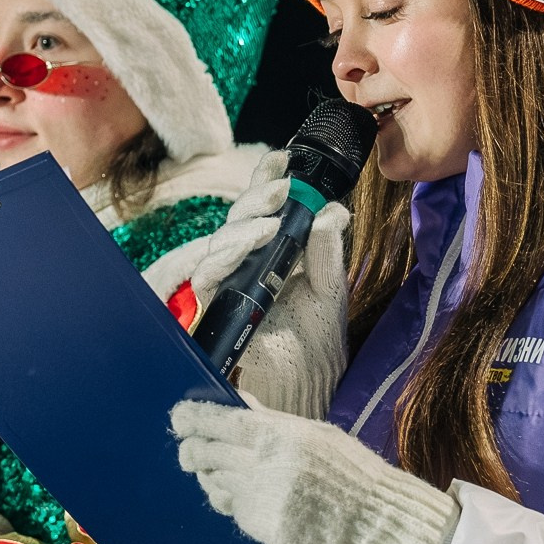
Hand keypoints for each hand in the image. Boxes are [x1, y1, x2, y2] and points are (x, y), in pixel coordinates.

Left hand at [170, 399, 457, 543]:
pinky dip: (237, 502)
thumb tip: (238, 403)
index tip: (179, 417)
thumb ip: (272, 421)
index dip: (192, 419)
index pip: (218, 422)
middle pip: (204, 455)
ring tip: (225, 473)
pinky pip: (235, 511)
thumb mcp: (315, 434)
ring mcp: (258, 502)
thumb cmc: (351, 471)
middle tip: (190, 450)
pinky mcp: (261, 530)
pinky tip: (253, 497)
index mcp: (276, 436)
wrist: (376, 522)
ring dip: (213, 477)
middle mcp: (260, 467)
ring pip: (214, 485)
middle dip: (191, 451)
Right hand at [186, 151, 350, 419]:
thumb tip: (334, 211)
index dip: (265, 182)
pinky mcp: (217, 310)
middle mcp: (245, 265)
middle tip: (281, 187)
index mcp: (271, 253)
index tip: (282, 159)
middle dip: (255, 197)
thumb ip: (327, 251)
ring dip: (243, 227)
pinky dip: (226, 257)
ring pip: (220, 244)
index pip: (261, 209)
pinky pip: (209, 277)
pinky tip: (249, 244)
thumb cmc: (316, 339)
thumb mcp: (329, 288)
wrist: (308, 384)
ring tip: (270, 219)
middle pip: (236, 220)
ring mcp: (229, 286)